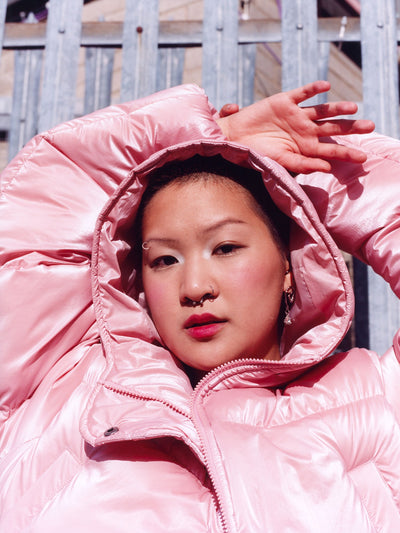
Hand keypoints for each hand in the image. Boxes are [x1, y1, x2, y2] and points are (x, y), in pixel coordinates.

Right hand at [216, 81, 374, 173]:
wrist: (237, 139)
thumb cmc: (257, 154)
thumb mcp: (281, 162)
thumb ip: (304, 164)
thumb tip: (327, 167)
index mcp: (305, 147)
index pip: (330, 150)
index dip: (346, 153)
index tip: (363, 158)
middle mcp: (304, 130)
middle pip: (333, 127)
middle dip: (351, 127)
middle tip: (370, 126)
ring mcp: (296, 115)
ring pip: (321, 110)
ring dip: (337, 109)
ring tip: (353, 108)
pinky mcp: (285, 101)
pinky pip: (303, 93)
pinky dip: (313, 89)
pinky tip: (326, 87)